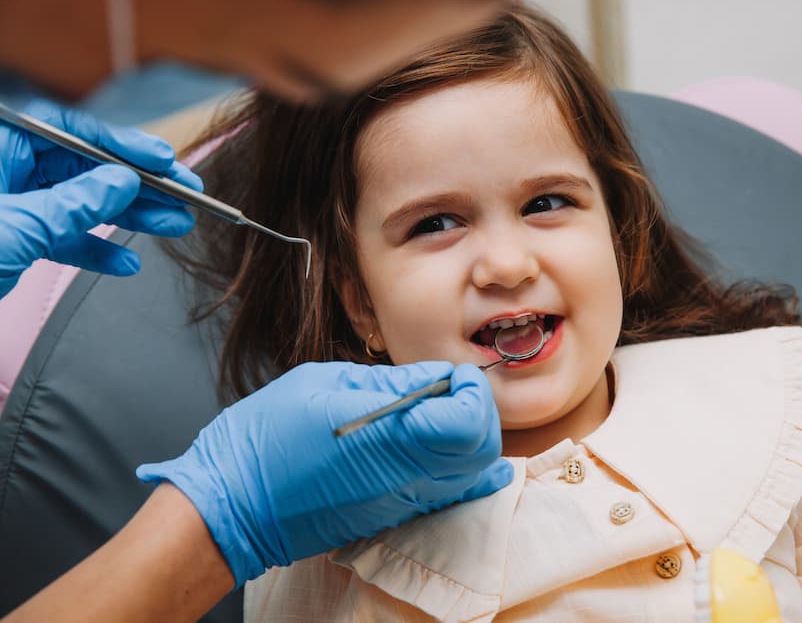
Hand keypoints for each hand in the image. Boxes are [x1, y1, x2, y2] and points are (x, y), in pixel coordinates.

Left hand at [0, 100, 202, 296]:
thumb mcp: (15, 228)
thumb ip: (74, 203)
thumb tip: (122, 181)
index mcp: (0, 148)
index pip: (70, 132)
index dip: (123, 146)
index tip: (165, 162)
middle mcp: (7, 170)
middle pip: (86, 167)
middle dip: (138, 184)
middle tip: (186, 194)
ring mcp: (13, 206)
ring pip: (82, 203)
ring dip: (130, 217)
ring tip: (175, 225)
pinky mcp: (15, 241)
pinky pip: (64, 238)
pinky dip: (95, 251)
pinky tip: (126, 262)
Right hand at [136, 360, 509, 586]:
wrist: (232, 505)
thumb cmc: (265, 437)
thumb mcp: (324, 384)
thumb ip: (388, 383)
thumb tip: (435, 376)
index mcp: (387, 437)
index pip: (468, 421)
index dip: (471, 390)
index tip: (453, 374)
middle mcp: (405, 477)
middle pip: (482, 450)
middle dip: (479, 411)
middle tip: (453, 388)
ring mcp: (402, 501)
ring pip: (472, 474)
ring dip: (470, 437)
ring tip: (442, 410)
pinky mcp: (394, 514)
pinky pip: (449, 493)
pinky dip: (460, 466)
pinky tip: (446, 443)